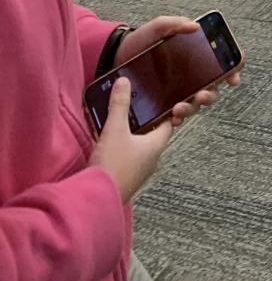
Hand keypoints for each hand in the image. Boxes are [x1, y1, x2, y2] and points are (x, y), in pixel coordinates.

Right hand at [88, 78, 170, 202]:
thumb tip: (124, 81)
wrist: (96, 200)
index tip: (159, 100)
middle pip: (153, 135)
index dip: (165, 111)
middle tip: (136, 108)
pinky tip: (109, 143)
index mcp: (156, 146)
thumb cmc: (112, 165)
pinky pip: (128, 158)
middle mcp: (151, 160)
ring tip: (120, 122)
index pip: (167, 124)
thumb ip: (119, 104)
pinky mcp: (125, 179)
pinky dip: (122, 148)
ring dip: (132, 136)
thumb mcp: (115, 129)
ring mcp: (138, 171)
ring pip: (139, 147)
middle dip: (145, 122)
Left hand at [116, 17, 239, 125]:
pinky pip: (175, 116)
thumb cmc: (138, 41)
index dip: (232, 71)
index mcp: (193, 57)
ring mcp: (176, 92)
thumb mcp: (156, 27)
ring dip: (193, 108)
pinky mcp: (161, 105)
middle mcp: (188, 76)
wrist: (114, 57)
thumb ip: (174, 24)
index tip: (233, 78)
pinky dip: (177, 119)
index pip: (219, 64)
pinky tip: (172, 118)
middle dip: (211, 95)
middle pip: (211, 89)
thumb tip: (196, 26)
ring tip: (180, 108)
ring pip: (194, 104)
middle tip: (203, 94)